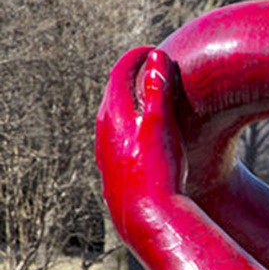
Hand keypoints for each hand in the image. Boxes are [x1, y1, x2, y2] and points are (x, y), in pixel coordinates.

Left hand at [95, 48, 184, 241]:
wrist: (147, 217)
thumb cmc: (157, 170)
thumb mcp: (162, 126)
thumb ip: (158, 91)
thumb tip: (155, 57)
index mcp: (116, 114)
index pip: (121, 73)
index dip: (138, 58)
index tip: (154, 52)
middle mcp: (106, 130)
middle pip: (117, 93)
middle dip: (135, 78)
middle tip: (154, 70)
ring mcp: (107, 151)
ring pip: (117, 117)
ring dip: (133, 105)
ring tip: (153, 102)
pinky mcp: (113, 169)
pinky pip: (120, 138)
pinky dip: (133, 126)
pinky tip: (146, 139)